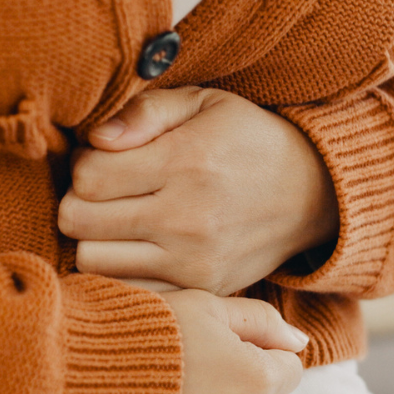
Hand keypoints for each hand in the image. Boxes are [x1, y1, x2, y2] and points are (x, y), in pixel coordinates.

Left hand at [59, 88, 338, 295]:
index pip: (87, 177)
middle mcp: (187, 218)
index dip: (82, 163)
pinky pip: (127, 289)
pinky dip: (119, 270)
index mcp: (185, 163)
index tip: (101, 158)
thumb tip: (95, 139)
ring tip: (117, 219)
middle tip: (102, 190)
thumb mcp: (204, 103)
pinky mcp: (200, 290)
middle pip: (79, 222)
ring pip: (92, 262)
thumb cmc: (248, 139)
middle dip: (79, 201)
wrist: (314, 194)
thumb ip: (146, 112)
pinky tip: (135, 247)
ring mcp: (193, 262)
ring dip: (93, 239)